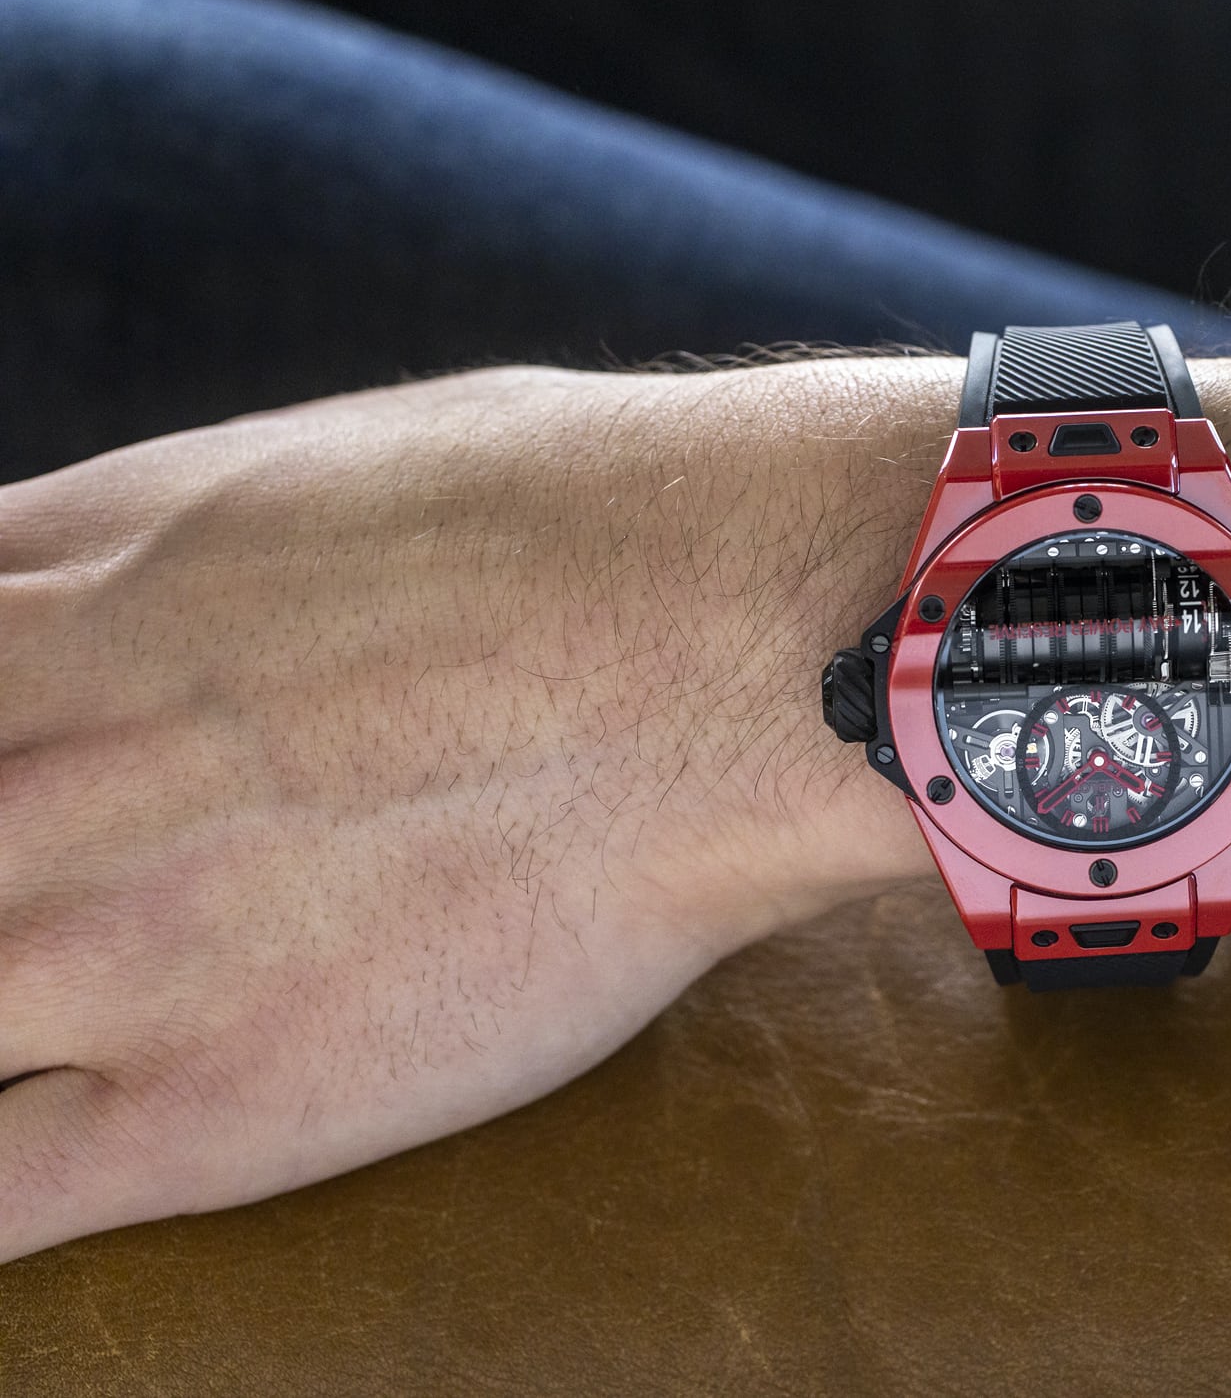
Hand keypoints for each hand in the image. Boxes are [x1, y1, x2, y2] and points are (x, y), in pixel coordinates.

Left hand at [0, 362, 939, 1261]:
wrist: (758, 650)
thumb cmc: (597, 520)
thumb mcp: (319, 467)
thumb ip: (160, 556)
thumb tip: (126, 596)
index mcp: (55, 603)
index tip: (39, 790)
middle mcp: (32, 779)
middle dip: (7, 886)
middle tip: (94, 901)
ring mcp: (101, 952)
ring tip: (88, 1024)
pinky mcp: (211, 1112)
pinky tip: (48, 1159)